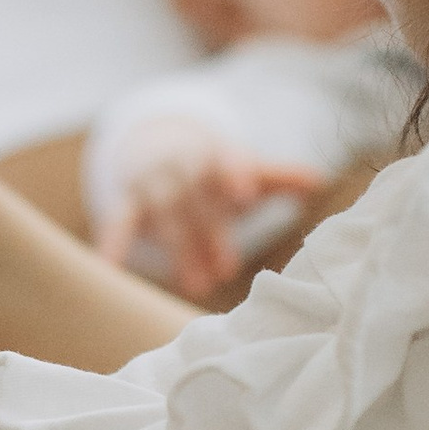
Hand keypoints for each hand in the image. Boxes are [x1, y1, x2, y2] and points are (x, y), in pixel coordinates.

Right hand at [93, 124, 324, 300]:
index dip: (235, 174)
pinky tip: (109, 268)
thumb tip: (318, 180)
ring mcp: (153, 183)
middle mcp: (181, 165)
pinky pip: (117, 221)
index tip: (246, 195)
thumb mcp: (244, 168)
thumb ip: (279, 176)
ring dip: (179, 250)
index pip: (226, 160)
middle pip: (196, 198)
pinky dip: (113, 243)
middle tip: (227, 270)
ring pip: (164, 215)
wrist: (159, 144)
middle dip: (210, 233)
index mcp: (215, 154)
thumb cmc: (216, 168)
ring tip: (197, 285)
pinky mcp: (128, 202)